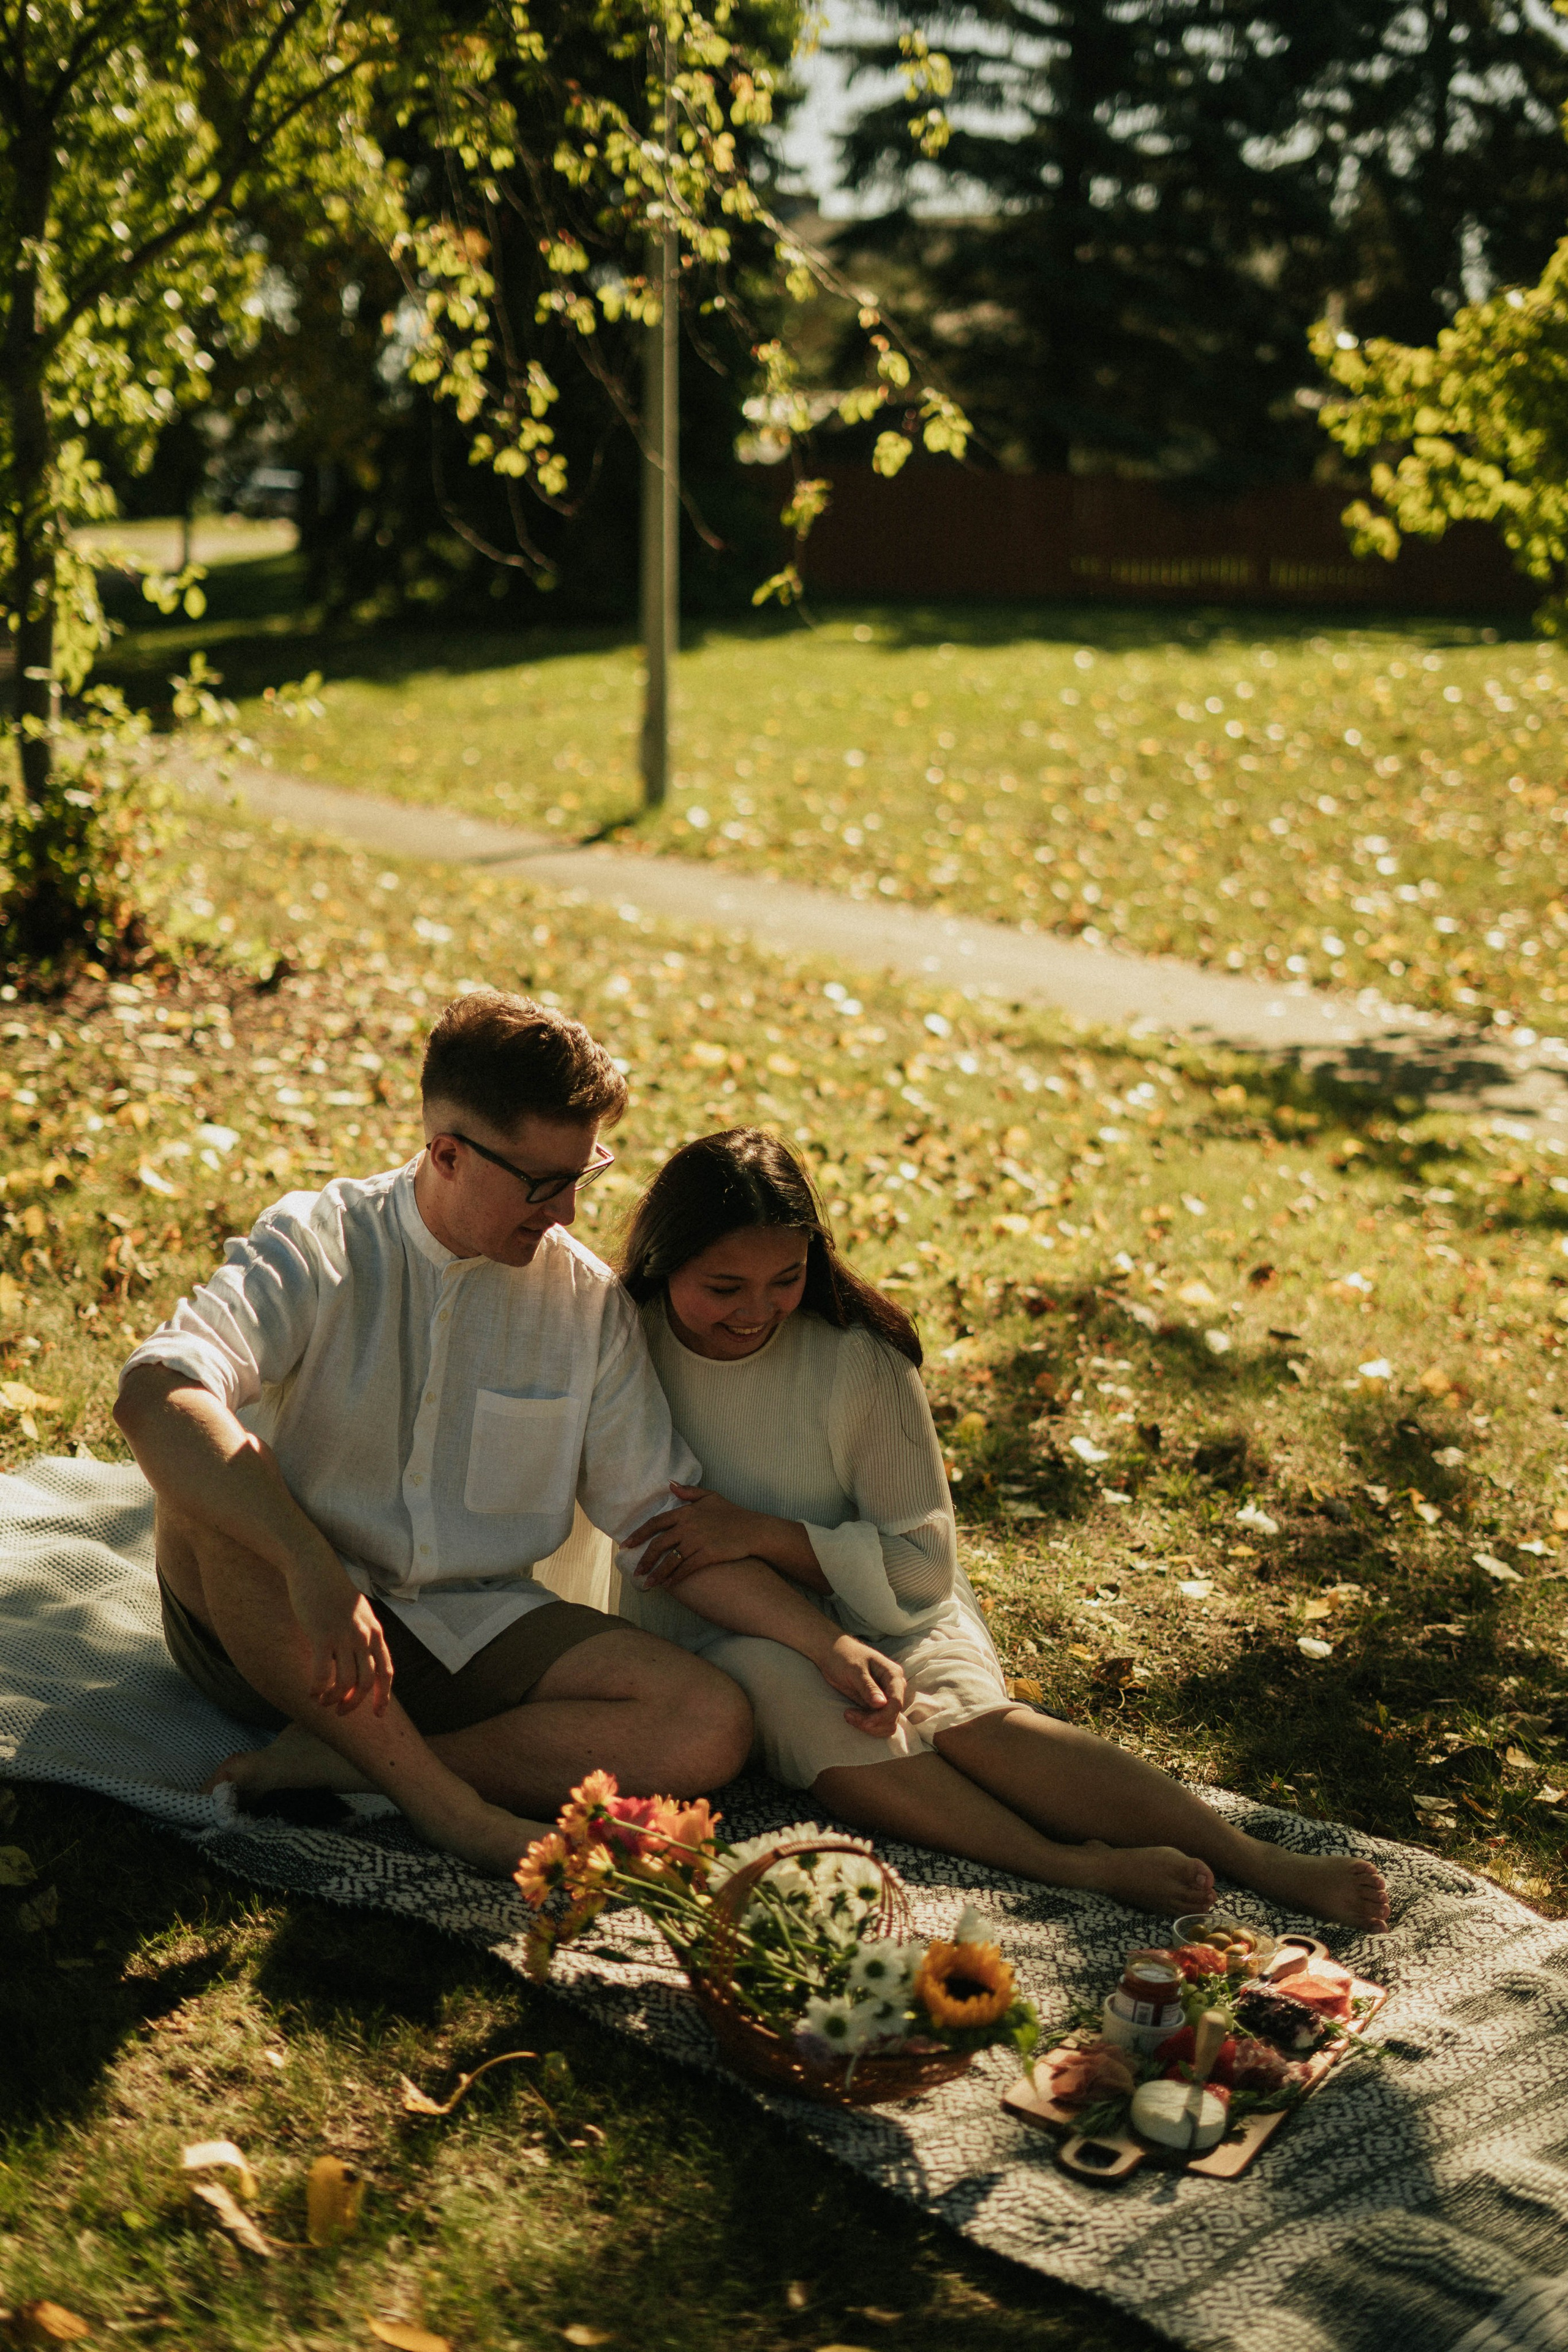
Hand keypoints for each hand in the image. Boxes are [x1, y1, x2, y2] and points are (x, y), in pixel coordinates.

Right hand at [290, 1570, 393, 1714]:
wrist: (314, 1566)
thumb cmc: (333, 1590)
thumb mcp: (359, 1612)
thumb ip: (362, 1634)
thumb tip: (359, 1660)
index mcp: (375, 1631)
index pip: (386, 1670)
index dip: (383, 1695)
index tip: (378, 1714)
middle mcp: (363, 1636)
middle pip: (367, 1681)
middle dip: (354, 1702)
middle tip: (340, 1711)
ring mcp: (344, 1636)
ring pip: (346, 1682)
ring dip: (334, 1699)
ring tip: (322, 1702)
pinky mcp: (322, 1636)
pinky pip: (322, 1674)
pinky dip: (318, 1689)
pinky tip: (311, 1692)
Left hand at [628, 1482, 778, 1588]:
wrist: (753, 1529)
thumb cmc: (732, 1513)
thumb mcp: (710, 1496)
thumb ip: (689, 1492)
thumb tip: (670, 1485)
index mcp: (686, 1512)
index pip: (656, 1523)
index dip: (639, 1534)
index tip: (626, 1545)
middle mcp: (688, 1526)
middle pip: (659, 1544)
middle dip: (645, 1559)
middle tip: (636, 1571)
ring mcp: (698, 1541)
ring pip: (670, 1560)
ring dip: (657, 1573)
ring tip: (647, 1584)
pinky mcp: (708, 1555)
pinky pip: (686, 1569)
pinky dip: (675, 1578)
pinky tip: (669, 1585)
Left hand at [817, 1635, 905, 1737]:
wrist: (832, 1654)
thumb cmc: (844, 1657)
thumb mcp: (855, 1670)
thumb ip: (868, 1687)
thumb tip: (882, 1704)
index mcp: (893, 1675)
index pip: (896, 1702)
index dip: (882, 1716)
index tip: (865, 1723)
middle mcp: (894, 1687)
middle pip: (893, 1716)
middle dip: (873, 1722)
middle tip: (849, 1715)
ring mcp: (886, 1697)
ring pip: (887, 1723)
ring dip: (869, 1726)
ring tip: (849, 1715)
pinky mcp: (876, 1705)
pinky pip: (879, 1723)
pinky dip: (867, 1725)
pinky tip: (851, 1715)